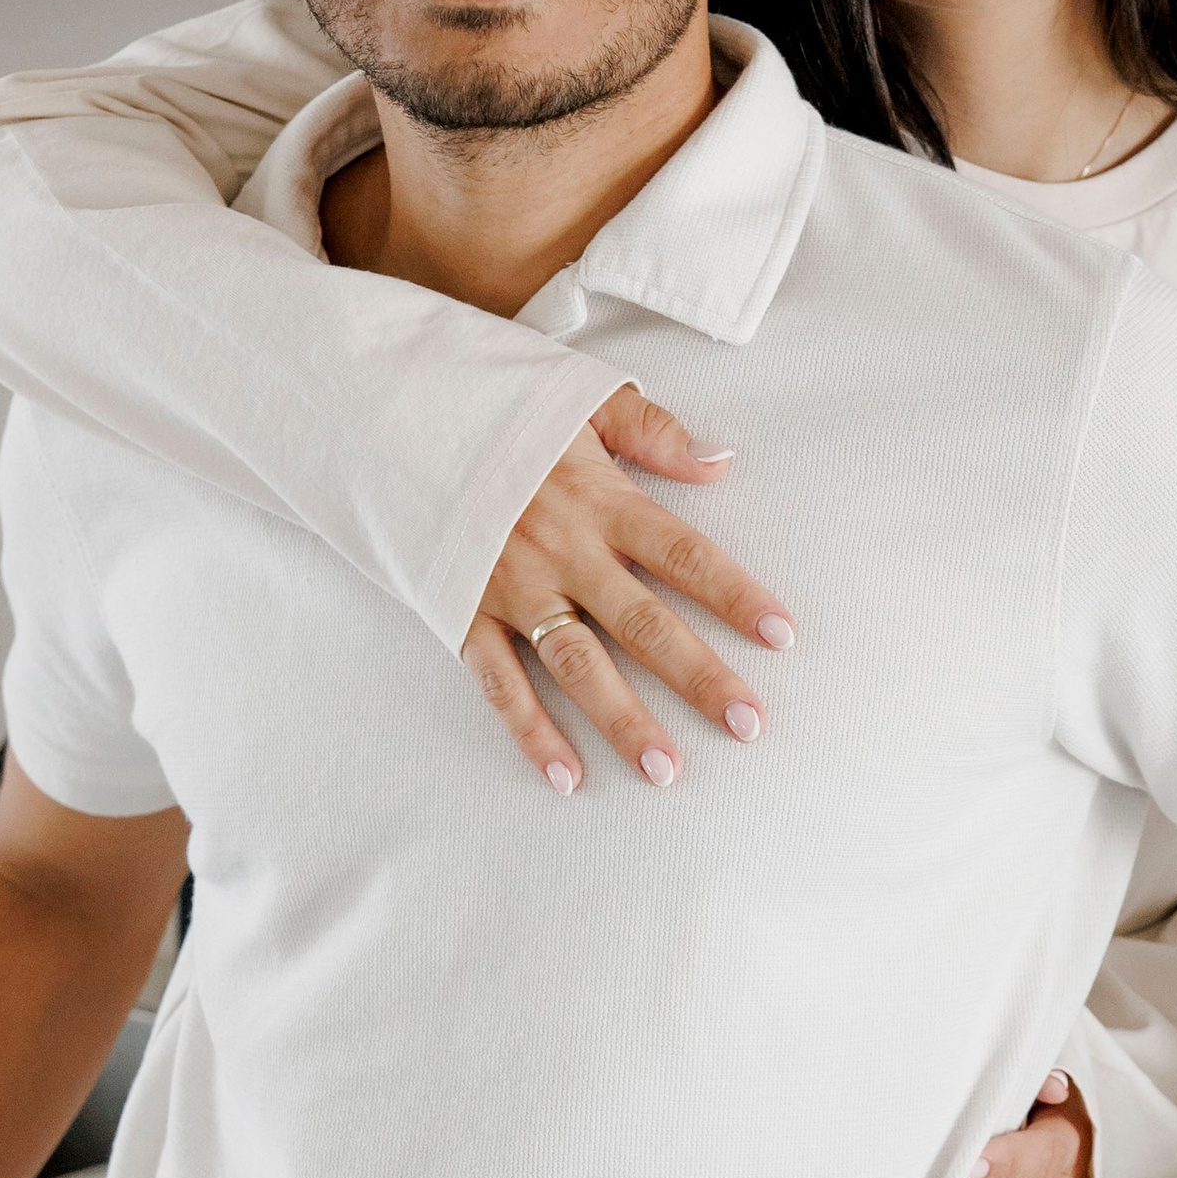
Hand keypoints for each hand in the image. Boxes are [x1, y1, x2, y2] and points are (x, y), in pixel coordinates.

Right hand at [462, 388, 795, 793]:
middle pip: (644, 623)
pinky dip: (532, 734)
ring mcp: (512, 589)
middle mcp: (563, 552)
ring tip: (666, 770)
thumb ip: (654, 431)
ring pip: (578, 666)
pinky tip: (568, 778)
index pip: (685, 554)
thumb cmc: (498, 409)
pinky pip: (502, 684)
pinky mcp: (465, 614)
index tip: (782, 634)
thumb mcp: (581, 399)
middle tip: (748, 725)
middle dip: (698, 678)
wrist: (394, 416)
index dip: (736, 594)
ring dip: (624, 721)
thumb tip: (722, 460)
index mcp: (600, 500)